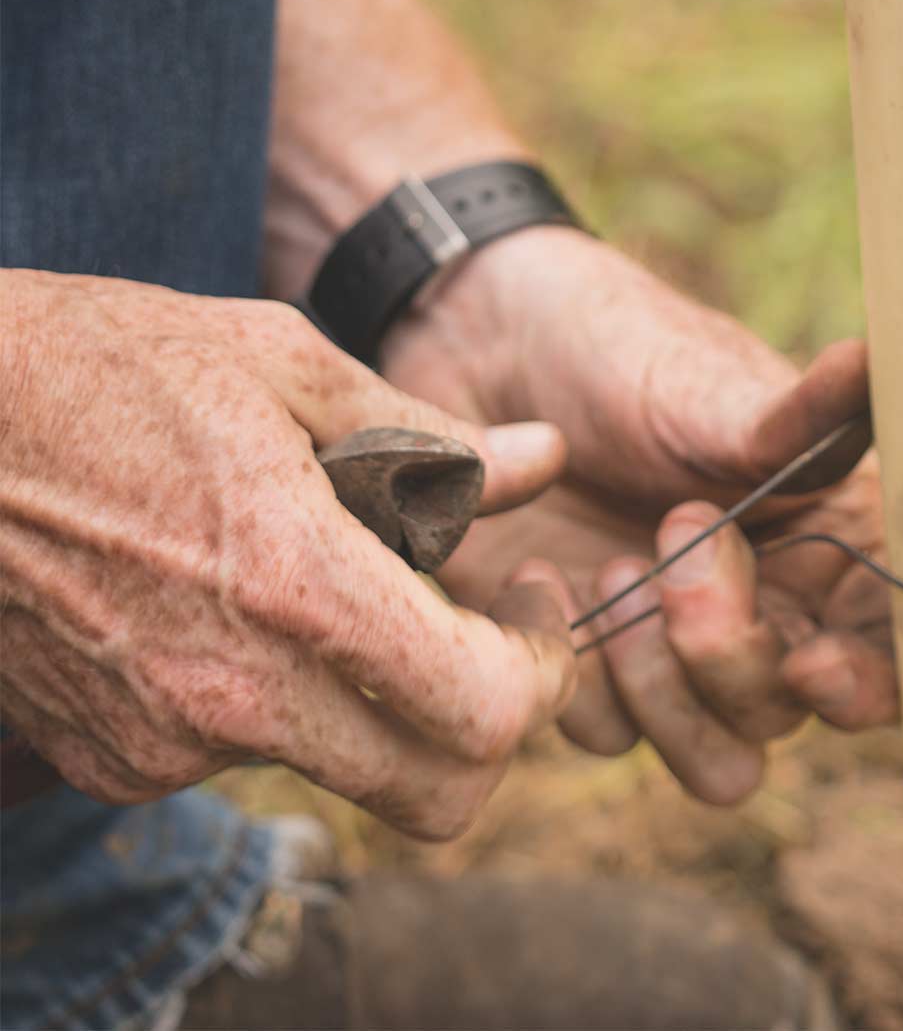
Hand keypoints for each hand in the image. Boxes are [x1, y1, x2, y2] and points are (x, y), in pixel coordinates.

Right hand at [0, 269, 575, 838]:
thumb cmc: (99, 365)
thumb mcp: (283, 365)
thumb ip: (430, 439)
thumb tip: (544, 459)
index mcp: (297, 587)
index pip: (487, 713)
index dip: (546, 670)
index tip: (533, 603)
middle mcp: (235, 695)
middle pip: (437, 795)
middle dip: (491, 724)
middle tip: (488, 632)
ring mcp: (165, 744)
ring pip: (344, 768)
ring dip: (379, 698)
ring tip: (337, 577)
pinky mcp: (110, 761)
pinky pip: (244, 757)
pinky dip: (283, 700)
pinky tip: (250, 605)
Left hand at [382, 228, 897, 803]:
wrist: (482, 353)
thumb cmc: (617, 351)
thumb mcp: (705, 384)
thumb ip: (795, 416)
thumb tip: (881, 362)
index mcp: (834, 545)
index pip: (896, 653)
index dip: (872, 682)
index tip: (813, 661)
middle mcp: (774, 615)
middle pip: (794, 714)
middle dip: (731, 651)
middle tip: (671, 537)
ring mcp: (683, 655)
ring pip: (719, 763)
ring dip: (663, 691)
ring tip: (611, 571)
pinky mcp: (596, 672)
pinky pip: (611, 737)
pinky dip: (577, 674)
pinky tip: (539, 576)